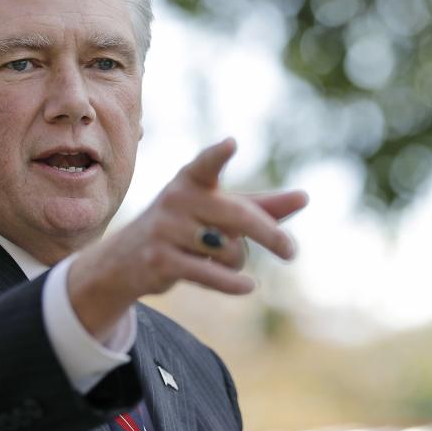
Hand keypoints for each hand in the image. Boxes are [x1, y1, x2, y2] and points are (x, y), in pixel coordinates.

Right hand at [67, 138, 307, 338]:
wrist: (127, 258)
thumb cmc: (186, 226)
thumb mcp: (218, 211)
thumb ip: (260, 205)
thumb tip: (304, 197)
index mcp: (191, 179)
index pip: (206, 164)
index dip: (218, 155)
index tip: (231, 144)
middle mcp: (176, 199)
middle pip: (238, 216)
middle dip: (270, 235)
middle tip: (291, 252)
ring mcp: (166, 230)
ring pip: (228, 250)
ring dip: (238, 261)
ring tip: (224, 259)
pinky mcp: (161, 260)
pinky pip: (210, 274)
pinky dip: (234, 283)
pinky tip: (249, 287)